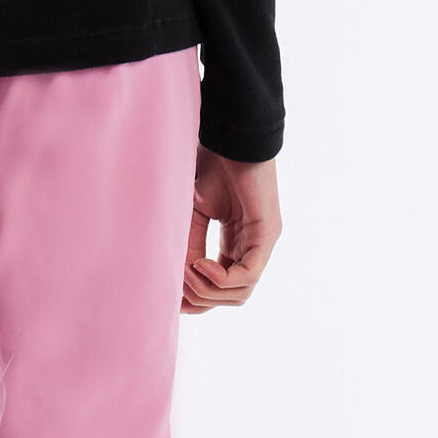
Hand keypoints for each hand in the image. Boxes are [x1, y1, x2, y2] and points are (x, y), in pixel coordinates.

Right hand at [183, 149, 280, 313]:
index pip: (223, 288)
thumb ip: (190, 246)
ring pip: (240, 293)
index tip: (171, 299)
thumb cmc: (212, 166)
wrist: (230, 138)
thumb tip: (176, 279)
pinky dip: (220, 278)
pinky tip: (199, 265)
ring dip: (207, 290)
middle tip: (176, 287)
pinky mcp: (266, 235)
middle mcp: (252, 248)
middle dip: (201, 299)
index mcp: (236, 243)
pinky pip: (246, 275)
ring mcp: (262, 243)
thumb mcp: (193, 214)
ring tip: (186, 271)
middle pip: (232, 297)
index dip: (197, 299)